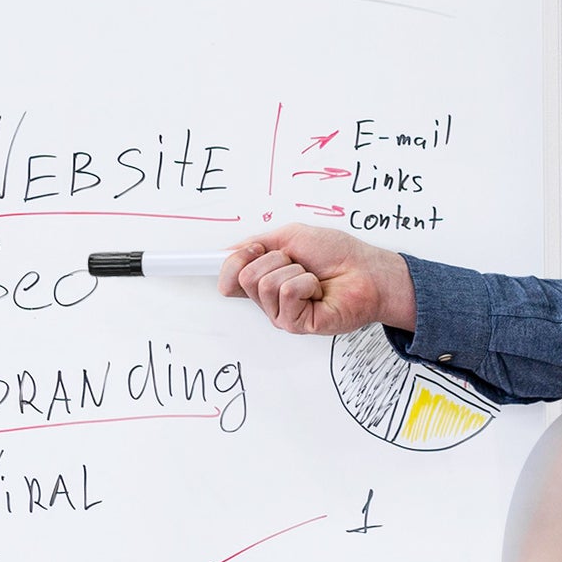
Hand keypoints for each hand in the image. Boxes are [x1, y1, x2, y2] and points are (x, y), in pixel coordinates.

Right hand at [219, 227, 415, 335]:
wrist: (368, 271)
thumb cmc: (337, 254)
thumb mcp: (291, 237)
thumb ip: (257, 245)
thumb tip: (228, 253)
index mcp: (266, 277)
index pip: (230, 276)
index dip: (222, 266)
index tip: (193, 260)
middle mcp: (270, 299)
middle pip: (243, 275)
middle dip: (272, 257)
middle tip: (298, 261)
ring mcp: (282, 313)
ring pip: (264, 283)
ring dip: (293, 269)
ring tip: (312, 276)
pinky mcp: (296, 324)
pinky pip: (285, 293)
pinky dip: (305, 282)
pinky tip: (318, 289)